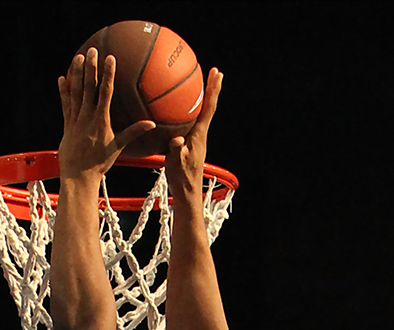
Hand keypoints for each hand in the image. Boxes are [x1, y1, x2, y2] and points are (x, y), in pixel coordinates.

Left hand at [58, 49, 154, 181]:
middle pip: (89, 87)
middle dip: (91, 68)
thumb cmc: (100, 163)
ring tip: (78, 57)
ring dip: (77, 74)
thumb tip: (151, 124)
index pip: (106, 92)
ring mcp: (76, 120)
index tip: (110, 59)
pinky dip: (64, 91)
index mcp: (101, 121)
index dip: (108, 74)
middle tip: (92, 51)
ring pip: (76, 92)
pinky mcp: (67, 125)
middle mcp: (87, 117)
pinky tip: (62, 78)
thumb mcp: (118, 147)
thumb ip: (133, 132)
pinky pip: (65, 104)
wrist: (78, 176)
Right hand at [165, 67, 222, 200]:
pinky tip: (179, 112)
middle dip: (212, 89)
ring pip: (200, 114)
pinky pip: (190, 123)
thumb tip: (177, 139)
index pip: (208, 108)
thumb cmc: (182, 178)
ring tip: (199, 85)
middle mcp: (200, 134)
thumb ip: (175, 150)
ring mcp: (196, 140)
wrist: (187, 193)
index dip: (213, 90)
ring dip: (202, 99)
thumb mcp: (176, 163)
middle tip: (215, 72)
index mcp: (198, 135)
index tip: (217, 73)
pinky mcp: (190, 145)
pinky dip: (188, 113)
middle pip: (208, 106)